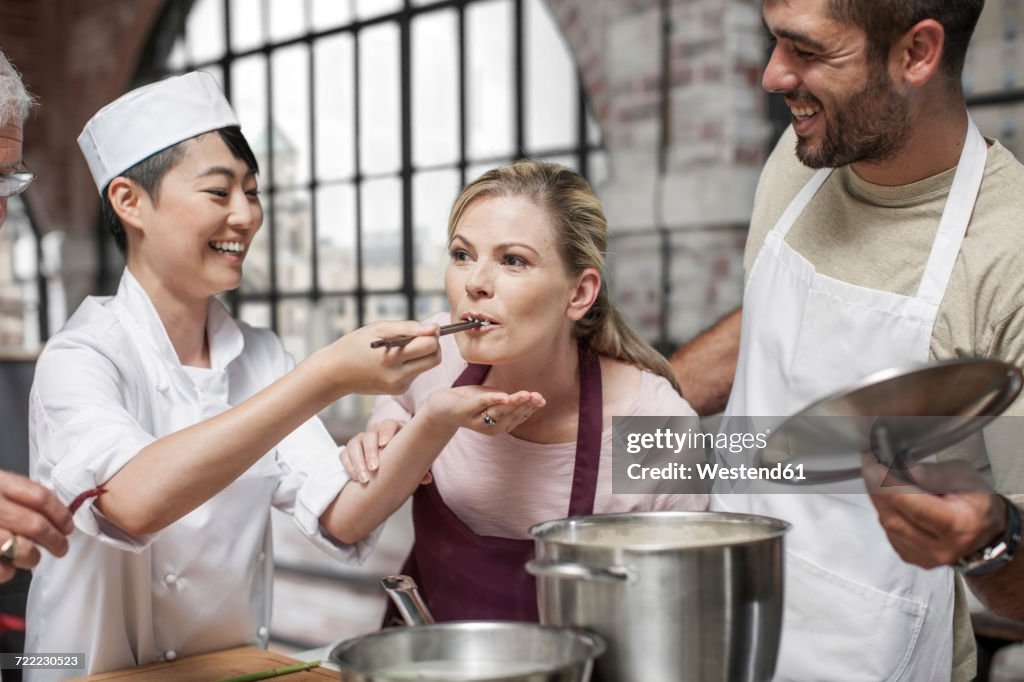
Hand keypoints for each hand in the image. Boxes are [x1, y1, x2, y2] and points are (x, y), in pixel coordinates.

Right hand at [0, 470, 73, 582]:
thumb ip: (18, 493)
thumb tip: (55, 509)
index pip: (39, 497)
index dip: (60, 513)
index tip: (68, 525)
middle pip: (35, 524)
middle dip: (55, 540)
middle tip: (61, 547)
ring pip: (19, 548)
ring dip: (33, 557)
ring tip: (34, 558)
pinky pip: (0, 569)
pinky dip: (8, 571)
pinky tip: (8, 567)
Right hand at [321, 321, 440, 396]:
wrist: (335, 373)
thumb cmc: (356, 345)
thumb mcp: (379, 329)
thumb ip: (409, 328)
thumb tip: (434, 329)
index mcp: (392, 357)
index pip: (430, 345)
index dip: (432, 334)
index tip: (424, 329)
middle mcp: (398, 375)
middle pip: (435, 359)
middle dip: (433, 345)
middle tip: (420, 337)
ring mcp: (399, 386)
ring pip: (427, 366)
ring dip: (422, 355)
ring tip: (402, 348)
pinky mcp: (399, 391)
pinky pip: (416, 374)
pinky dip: (412, 364)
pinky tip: (395, 361)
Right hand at [341, 419, 431, 484]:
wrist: (387, 462)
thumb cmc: (404, 457)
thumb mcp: (411, 460)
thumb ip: (418, 468)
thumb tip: (427, 479)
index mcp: (393, 428)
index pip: (388, 424)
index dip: (386, 432)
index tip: (384, 444)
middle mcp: (375, 431)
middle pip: (370, 435)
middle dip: (371, 452)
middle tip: (374, 468)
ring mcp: (361, 439)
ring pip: (355, 445)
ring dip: (358, 462)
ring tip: (364, 479)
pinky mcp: (349, 450)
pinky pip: (344, 454)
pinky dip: (348, 465)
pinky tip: (355, 478)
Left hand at [421, 385, 545, 435]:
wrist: (443, 404)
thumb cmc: (472, 401)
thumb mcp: (495, 400)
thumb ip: (512, 400)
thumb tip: (536, 398)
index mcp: (500, 425)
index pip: (519, 417)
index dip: (531, 408)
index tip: (542, 399)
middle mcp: (490, 428)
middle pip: (511, 415)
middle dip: (525, 405)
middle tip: (537, 396)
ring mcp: (477, 420)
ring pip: (499, 411)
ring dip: (514, 402)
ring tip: (526, 394)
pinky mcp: (465, 410)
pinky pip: (482, 404)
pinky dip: (493, 400)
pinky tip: (504, 396)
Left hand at [862, 455, 1003, 568]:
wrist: (985, 535)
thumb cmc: (976, 503)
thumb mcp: (963, 477)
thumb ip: (930, 473)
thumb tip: (900, 468)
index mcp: (958, 525)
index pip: (914, 505)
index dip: (888, 484)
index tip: (873, 463)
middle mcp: (940, 548)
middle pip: (894, 517)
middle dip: (877, 488)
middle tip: (870, 466)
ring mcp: (924, 557)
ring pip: (888, 525)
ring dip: (880, 499)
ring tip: (882, 480)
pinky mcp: (912, 558)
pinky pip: (889, 532)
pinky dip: (887, 512)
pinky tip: (892, 500)